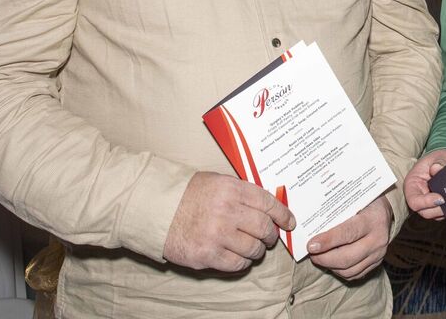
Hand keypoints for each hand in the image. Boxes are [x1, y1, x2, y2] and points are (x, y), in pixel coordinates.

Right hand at [163, 172, 294, 271]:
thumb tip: (268, 206)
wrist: (156, 209)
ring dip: (257, 251)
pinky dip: (243, 262)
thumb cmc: (188, 195)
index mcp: (232, 189)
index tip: (289, 223)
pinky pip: (237, 264)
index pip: (268, 203)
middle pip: (264, 228)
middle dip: (271, 236)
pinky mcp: (207, 255)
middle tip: (269, 238)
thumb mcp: (217, 182)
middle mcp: (227, 211)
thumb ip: (242, 192)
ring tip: (252, 248)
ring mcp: (217, 234)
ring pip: (254, 249)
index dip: (283, 215)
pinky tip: (239, 257)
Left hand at [307, 195, 392, 279]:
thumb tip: (312, 221)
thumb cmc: (365, 201)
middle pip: (347, 257)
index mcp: (373, 219)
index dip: (328, 241)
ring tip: (318, 257)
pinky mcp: (376, 263)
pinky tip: (331, 262)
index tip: (311, 245)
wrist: (384, 211)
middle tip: (311, 253)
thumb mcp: (355, 199)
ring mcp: (378, 254)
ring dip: (330, 266)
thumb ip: (337, 210)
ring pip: (349, 270)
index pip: (348, 233)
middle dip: (324, 258)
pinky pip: (354, 274)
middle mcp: (378, 239)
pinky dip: (339, 271)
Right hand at [403, 149, 445, 219]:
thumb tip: (437, 169)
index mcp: (412, 185)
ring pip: (435, 215)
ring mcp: (428, 205)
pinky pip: (442, 214)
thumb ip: (438, 162)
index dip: (427, 203)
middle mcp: (418, 197)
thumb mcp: (437, 157)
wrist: (443, 162)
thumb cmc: (436, 160)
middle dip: (439, 209)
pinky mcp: (437, 207)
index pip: (414, 201)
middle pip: (425, 213)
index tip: (441, 198)